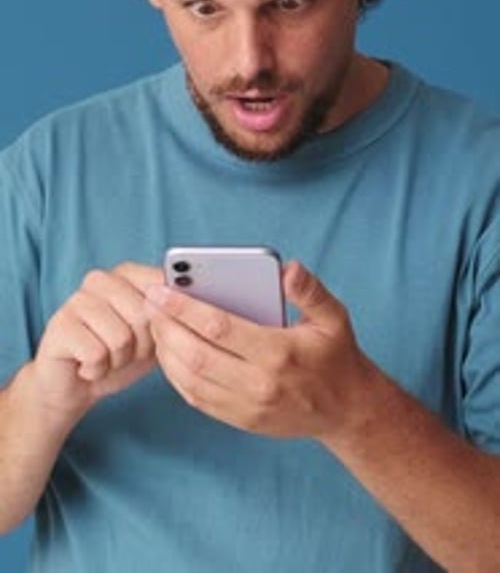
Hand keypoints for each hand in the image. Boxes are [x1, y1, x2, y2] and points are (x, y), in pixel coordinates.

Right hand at [32, 262, 163, 422]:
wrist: (74, 386)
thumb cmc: (119, 356)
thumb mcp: (155, 335)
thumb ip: (173, 316)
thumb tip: (192, 303)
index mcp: (128, 273)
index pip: (163, 287)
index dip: (165, 322)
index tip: (154, 334)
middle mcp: (101, 279)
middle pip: (144, 315)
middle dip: (141, 347)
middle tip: (124, 351)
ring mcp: (77, 299)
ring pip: (120, 338)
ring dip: (118, 361)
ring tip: (105, 357)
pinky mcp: (59, 324)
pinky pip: (96, 354)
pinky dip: (97, 370)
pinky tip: (87, 366)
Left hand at [146, 261, 372, 440]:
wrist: (346, 410)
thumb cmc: (335, 355)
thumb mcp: (334, 316)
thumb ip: (310, 291)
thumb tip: (287, 269)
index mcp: (279, 353)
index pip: (219, 327)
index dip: (185, 308)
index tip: (161, 290)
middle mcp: (260, 384)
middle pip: (197, 354)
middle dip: (167, 327)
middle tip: (149, 303)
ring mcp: (248, 407)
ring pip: (191, 380)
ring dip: (167, 351)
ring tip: (156, 324)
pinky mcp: (241, 420)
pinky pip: (197, 399)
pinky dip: (177, 376)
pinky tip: (170, 352)